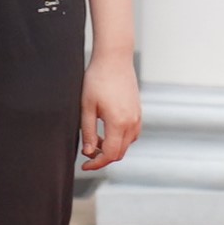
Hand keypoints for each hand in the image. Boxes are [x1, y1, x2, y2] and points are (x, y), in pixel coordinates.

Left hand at [78, 46, 141, 170]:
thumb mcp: (87, 107)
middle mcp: (132, 122)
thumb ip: (88, 132)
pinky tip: (107, 131)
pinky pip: (132, 134)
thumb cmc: (97, 79)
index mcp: (118, 122)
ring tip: (96, 140)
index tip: (84, 166)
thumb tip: (89, 152)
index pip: (110, 154)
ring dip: (112, 148)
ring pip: (127, 145)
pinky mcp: (138, 112)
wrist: (114, 58)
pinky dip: (120, 139)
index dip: (96, 164)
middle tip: (87, 152)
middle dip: (103, 157)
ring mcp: (137, 117)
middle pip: (120, 153)